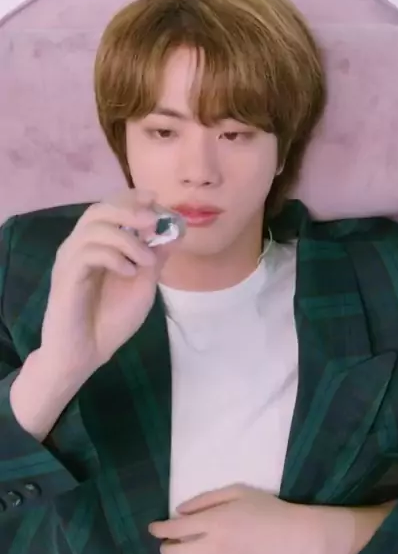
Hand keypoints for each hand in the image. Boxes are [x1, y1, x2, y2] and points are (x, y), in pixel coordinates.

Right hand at [40, 189, 173, 377]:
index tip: (156, 200)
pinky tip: (129, 272)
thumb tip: (175, 230)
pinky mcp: (66, 276)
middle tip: (152, 220)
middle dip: (128, 208)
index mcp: (97, 244)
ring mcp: (71, 260)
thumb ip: (155, 258)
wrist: (86, 354)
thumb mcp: (143, 285)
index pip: (110, 207)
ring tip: (146, 259)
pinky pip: (87, 252)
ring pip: (94, 227)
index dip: (132, 199)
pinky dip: (114, 256)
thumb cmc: (111, 320)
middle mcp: (80, 246)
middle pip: (98, 209)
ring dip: (127, 238)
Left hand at [149, 484, 315, 553]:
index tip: (152, 527)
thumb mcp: (236, 492)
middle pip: (176, 553)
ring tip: (176, 553)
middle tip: (166, 540)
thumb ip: (205, 500)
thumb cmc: (264, 507)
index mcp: (215, 521)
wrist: (292, 535)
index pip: (176, 529)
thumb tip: (180, 511)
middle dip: (165, 547)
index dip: (159, 529)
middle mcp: (214, 546)